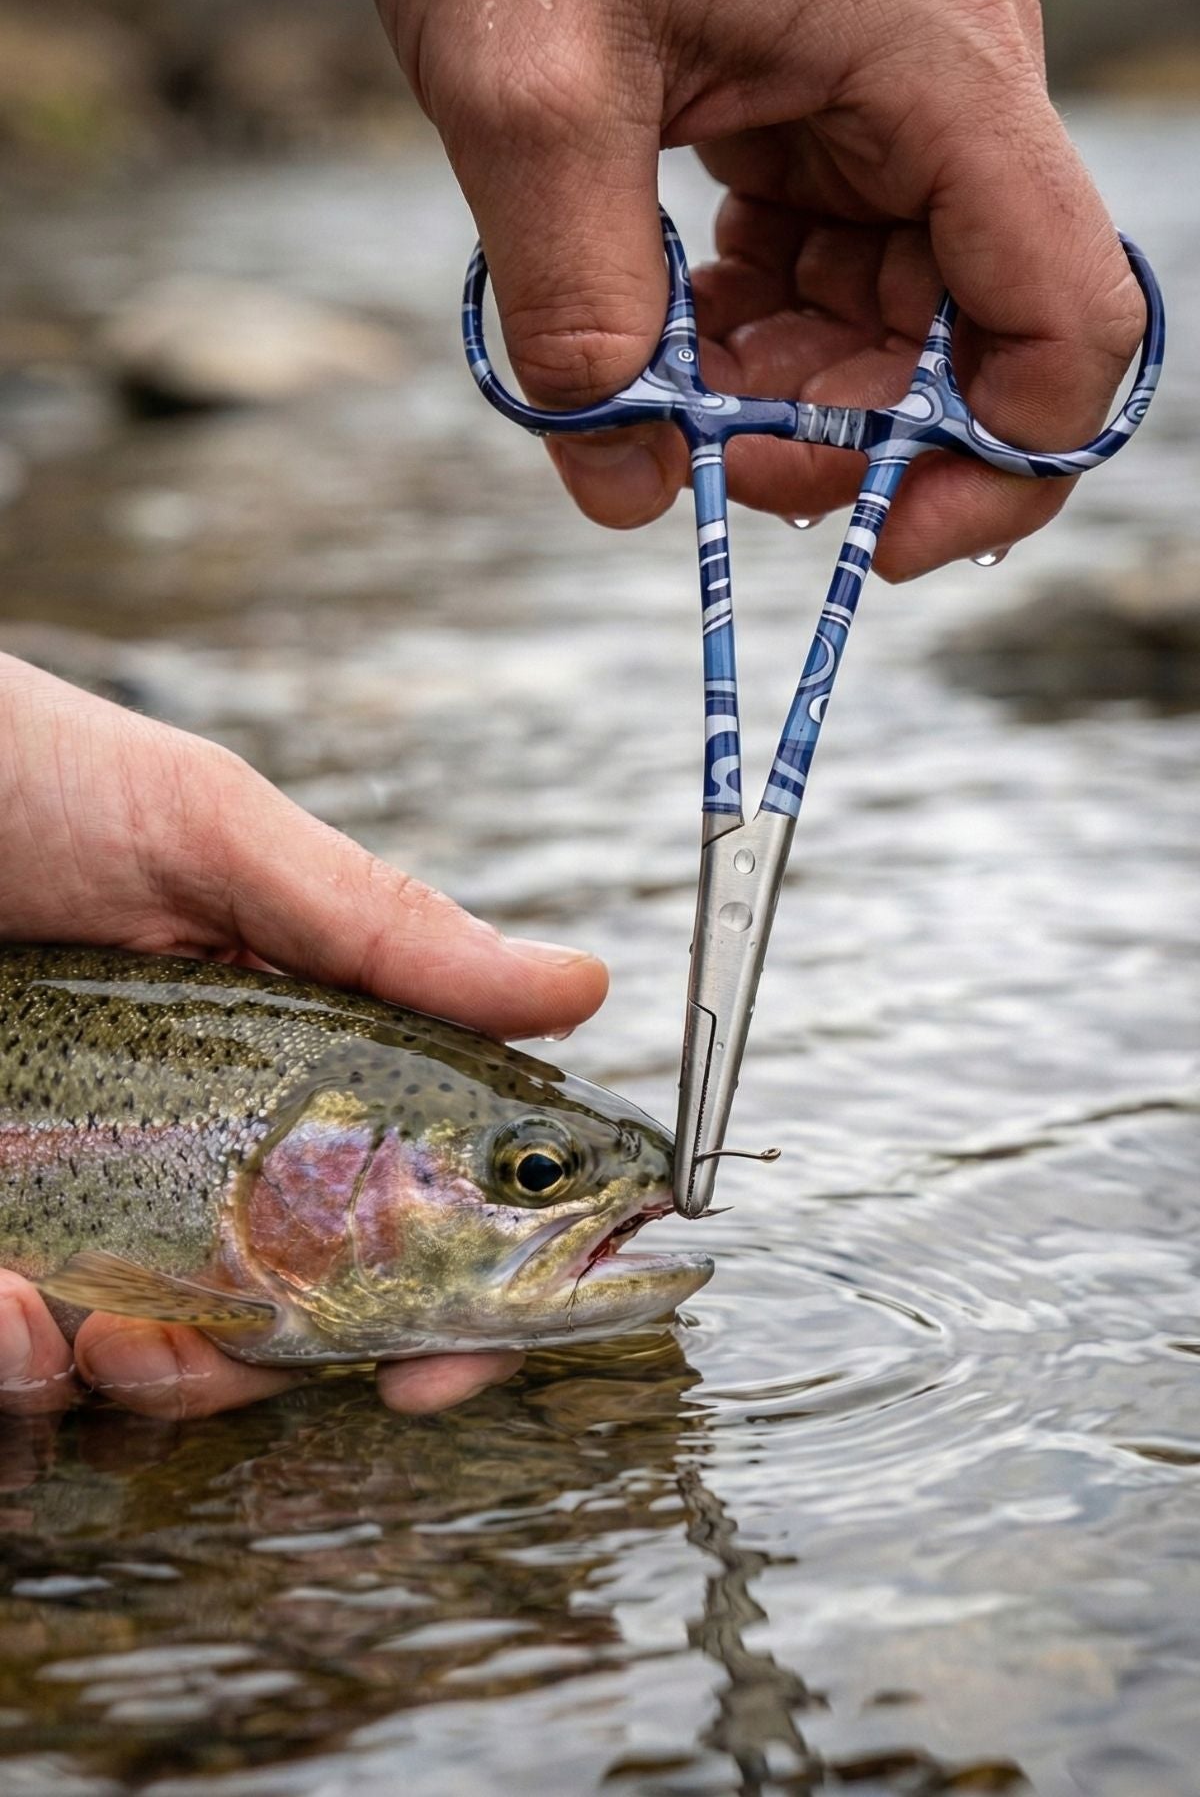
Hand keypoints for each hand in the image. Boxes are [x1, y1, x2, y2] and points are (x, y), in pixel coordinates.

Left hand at [0, 655, 607, 1417]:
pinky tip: (10, 1310)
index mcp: (296, 1052)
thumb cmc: (32, 775)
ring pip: (157, 1355)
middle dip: (272, 1372)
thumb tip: (578, 989)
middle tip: (236, 1366)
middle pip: (290, 1310)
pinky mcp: (4, 1224)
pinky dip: (18, 1355)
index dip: (444, 1303)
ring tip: (98, 1334)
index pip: (412, 1193)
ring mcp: (92, 1186)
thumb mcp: (211, 834)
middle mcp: (208, 1133)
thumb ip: (381, 926)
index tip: (440, 1366)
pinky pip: (21, 1344)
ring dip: (143, 1376)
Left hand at [381, 0, 1143, 577]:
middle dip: (844, 439)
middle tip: (700, 467)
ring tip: (662, 394)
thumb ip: (576, 300)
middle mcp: (941, 102)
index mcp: (938, 73)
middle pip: (966, 345)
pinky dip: (745, 334)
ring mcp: (881, 112)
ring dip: (781, 395)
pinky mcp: (812, 120)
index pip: (1062, 315)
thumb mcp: (528, 81)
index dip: (996, 463)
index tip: (874, 545)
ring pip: (886, 325)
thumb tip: (626, 490)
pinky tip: (664, 335)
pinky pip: (817, 273)